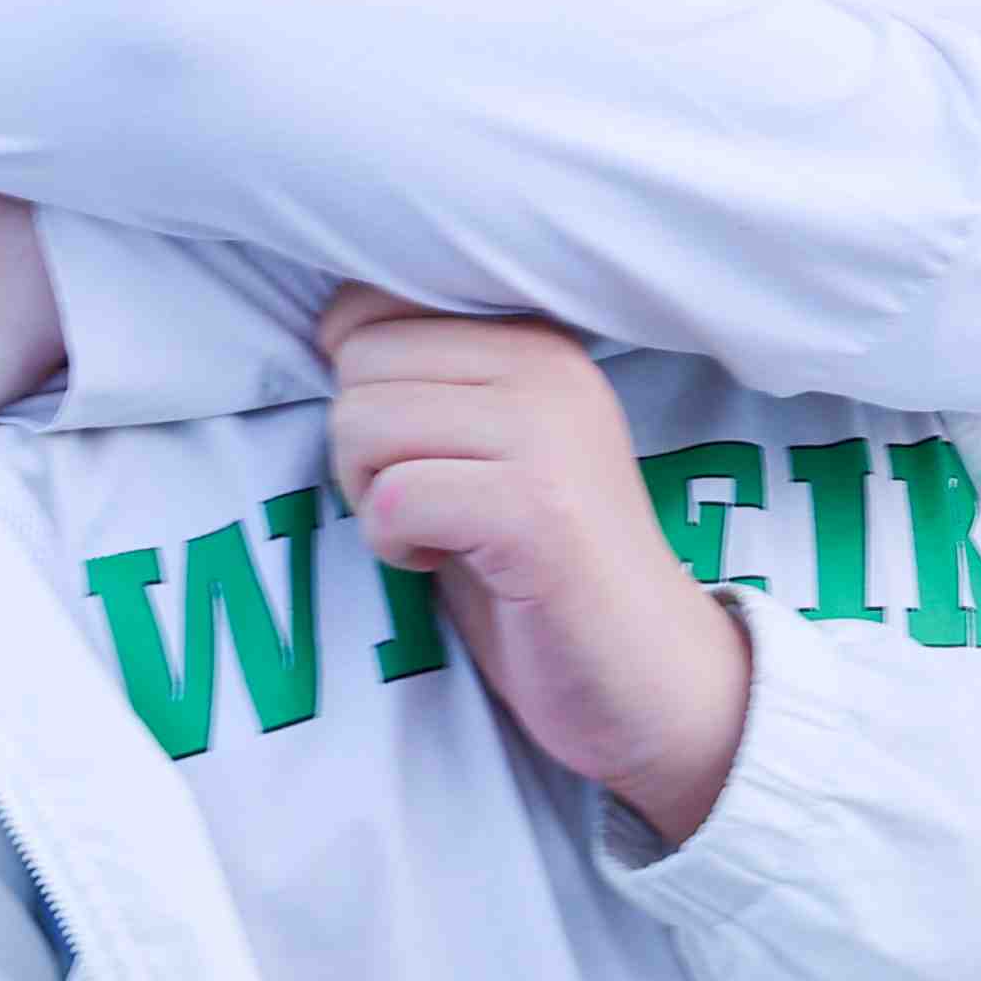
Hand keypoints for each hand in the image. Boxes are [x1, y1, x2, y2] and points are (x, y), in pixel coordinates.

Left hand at [317, 288, 747, 840]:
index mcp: (537, 342)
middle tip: (418, 503)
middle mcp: (548, 368)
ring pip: (364, 424)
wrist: (650, 676)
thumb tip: (329, 331)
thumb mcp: (490, 451)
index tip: (401, 448)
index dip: (353, 381)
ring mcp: (546, 436)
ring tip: (433, 532)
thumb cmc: (543, 571)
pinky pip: (392, 500)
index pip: (374, 305)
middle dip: (357, 448)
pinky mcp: (535, 510)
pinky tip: (441, 563)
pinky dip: (391, 545)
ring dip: (370, 498)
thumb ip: (430, 387)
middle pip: (359, 364)